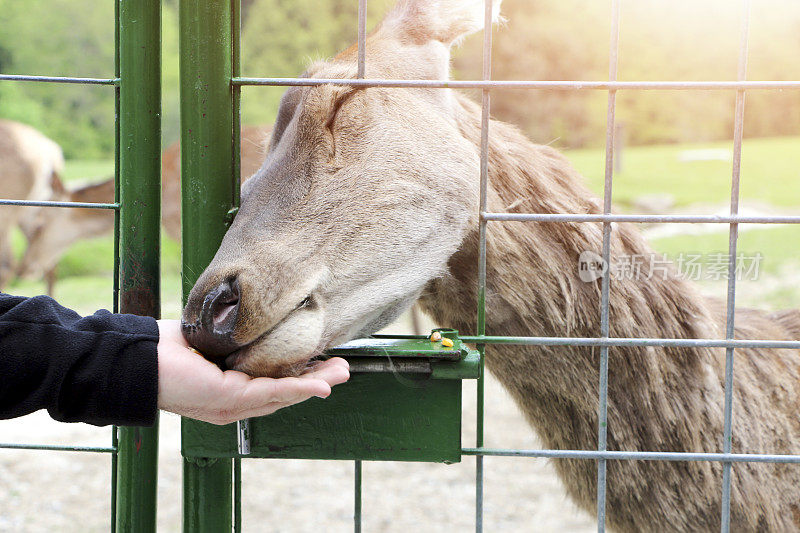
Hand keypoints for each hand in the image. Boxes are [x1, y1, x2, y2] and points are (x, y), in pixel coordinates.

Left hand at [155, 320, 349, 424]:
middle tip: (342, 370)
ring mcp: (231, 406)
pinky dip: (298, 388)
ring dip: (315, 384)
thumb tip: (255, 321)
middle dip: (316, 382)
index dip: (300, 379)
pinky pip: (271, 393)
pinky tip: (319, 383)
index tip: (322, 363)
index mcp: (228, 394)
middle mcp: (232, 406)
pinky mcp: (228, 399)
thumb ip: (233, 342)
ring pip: (283, 396)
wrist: (137, 359)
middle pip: (284, 396)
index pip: (271, 388)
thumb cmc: (166, 349)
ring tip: (341, 373)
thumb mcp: (209, 343)